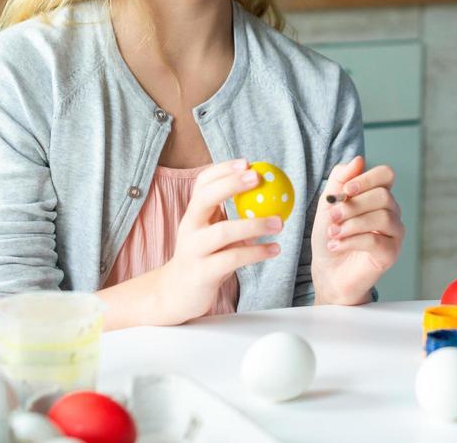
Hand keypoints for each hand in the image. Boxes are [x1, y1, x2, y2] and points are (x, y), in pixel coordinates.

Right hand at [146, 160, 282, 324]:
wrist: (177, 293)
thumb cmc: (203, 256)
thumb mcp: (212, 231)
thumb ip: (229, 214)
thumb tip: (267, 192)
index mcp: (194, 214)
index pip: (202, 183)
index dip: (223, 170)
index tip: (247, 162)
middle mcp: (189, 228)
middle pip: (205, 198)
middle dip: (231, 185)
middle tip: (259, 178)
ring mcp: (194, 250)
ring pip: (222, 232)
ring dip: (253, 225)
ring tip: (279, 222)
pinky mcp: (202, 273)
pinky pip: (232, 259)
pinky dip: (256, 252)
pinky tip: (274, 249)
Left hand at [311, 156, 403, 304]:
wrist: (328, 272)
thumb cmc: (331, 236)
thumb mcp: (328, 204)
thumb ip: (340, 180)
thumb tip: (358, 160)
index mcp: (378, 196)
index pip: (386, 175)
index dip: (367, 178)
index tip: (346, 191)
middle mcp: (391, 212)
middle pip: (383, 196)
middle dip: (354, 205)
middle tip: (333, 216)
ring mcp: (394, 233)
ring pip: (382, 217)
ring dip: (352, 224)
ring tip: (333, 233)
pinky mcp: (391, 254)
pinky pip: (376, 241)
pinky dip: (351, 241)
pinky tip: (336, 245)